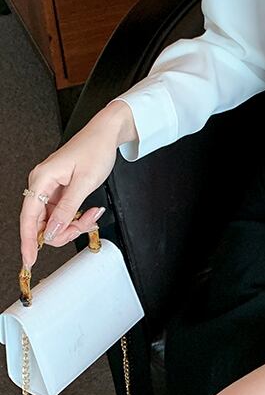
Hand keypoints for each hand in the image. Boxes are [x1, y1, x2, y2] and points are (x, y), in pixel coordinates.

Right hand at [19, 101, 132, 269]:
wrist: (105, 134)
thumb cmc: (95, 149)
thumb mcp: (85, 182)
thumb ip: (68, 209)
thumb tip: (53, 231)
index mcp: (42, 179)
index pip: (29, 218)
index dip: (28, 242)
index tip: (29, 260)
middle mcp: (41, 183)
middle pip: (43, 223)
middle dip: (64, 230)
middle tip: (85, 225)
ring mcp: (50, 187)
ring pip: (54, 220)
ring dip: (73, 224)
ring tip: (92, 215)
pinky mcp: (59, 190)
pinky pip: (62, 212)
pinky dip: (75, 217)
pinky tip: (89, 212)